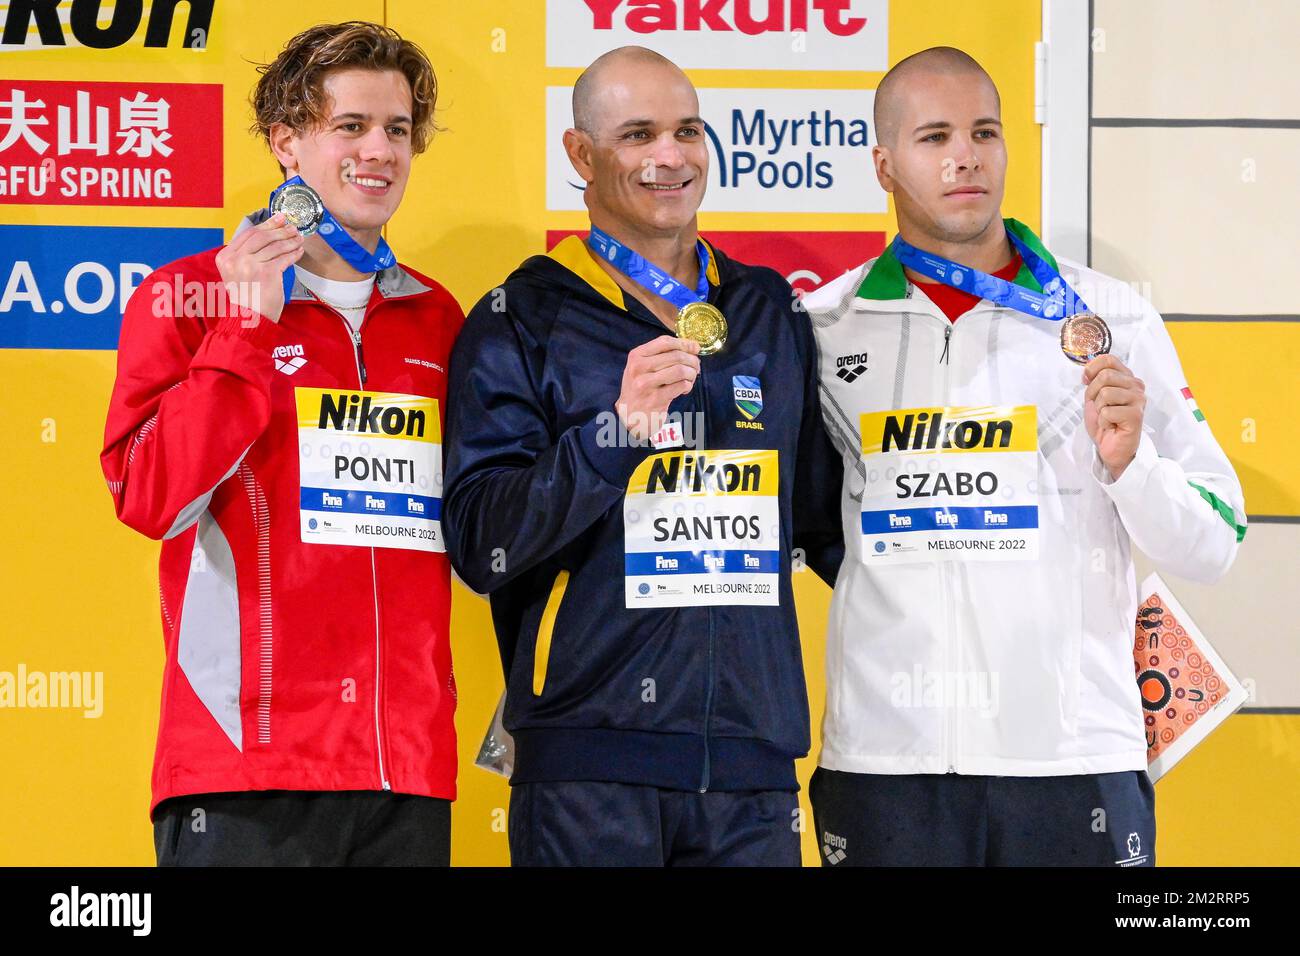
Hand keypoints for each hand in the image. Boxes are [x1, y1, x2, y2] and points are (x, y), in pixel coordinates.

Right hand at [214, 212, 304, 324]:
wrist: (248, 319)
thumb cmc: (245, 297)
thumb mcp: (236, 273)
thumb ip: (244, 256)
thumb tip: (267, 236)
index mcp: (225, 256)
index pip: (248, 234)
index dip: (266, 224)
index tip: (278, 219)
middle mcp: (236, 259)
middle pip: (262, 236)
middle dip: (280, 230)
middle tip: (292, 227)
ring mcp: (251, 266)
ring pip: (275, 246)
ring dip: (290, 241)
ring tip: (298, 238)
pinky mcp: (267, 273)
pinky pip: (284, 258)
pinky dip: (294, 253)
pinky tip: (299, 251)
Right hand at [616, 335, 700, 441]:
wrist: (628, 415)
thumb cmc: (640, 388)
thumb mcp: (642, 367)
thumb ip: (661, 355)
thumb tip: (692, 346)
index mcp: (636, 356)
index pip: (664, 342)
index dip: (684, 343)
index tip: (696, 348)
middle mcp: (639, 368)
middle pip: (676, 356)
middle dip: (692, 360)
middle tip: (696, 367)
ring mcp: (646, 384)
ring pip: (680, 370)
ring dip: (691, 374)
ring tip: (690, 379)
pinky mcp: (655, 399)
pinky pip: (681, 386)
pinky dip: (688, 386)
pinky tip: (684, 389)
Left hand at [1083, 354, 1145, 478]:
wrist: (1110, 446)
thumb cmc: (1105, 421)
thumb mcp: (1094, 397)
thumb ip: (1094, 381)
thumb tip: (1087, 371)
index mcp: (1127, 378)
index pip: (1109, 360)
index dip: (1092, 369)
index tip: (1086, 381)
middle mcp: (1136, 386)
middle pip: (1105, 376)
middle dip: (1093, 393)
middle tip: (1099, 407)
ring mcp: (1138, 400)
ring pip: (1105, 393)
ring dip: (1098, 409)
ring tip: (1106, 417)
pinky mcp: (1136, 415)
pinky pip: (1107, 411)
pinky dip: (1103, 421)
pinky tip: (1111, 426)